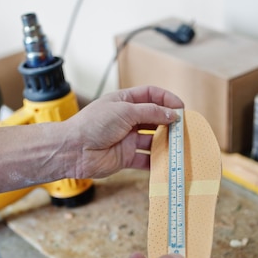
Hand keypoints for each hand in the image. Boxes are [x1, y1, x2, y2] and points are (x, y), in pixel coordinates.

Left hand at [67, 86, 183, 179]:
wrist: (74, 150)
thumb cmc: (93, 125)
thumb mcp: (125, 111)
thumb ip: (151, 112)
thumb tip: (172, 114)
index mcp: (124, 102)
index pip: (151, 96)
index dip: (166, 99)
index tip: (181, 108)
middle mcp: (127, 119)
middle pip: (154, 118)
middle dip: (169, 122)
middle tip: (183, 128)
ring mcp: (127, 138)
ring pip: (152, 140)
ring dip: (165, 143)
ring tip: (178, 146)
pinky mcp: (125, 157)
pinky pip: (145, 159)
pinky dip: (156, 162)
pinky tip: (167, 162)